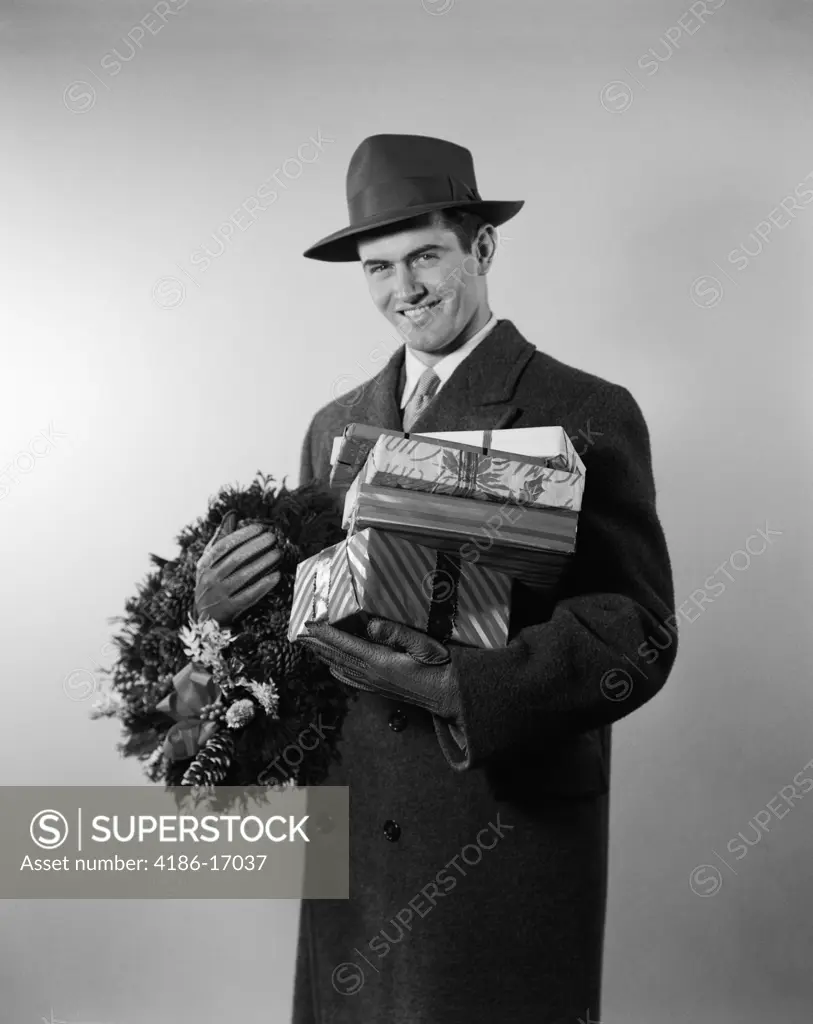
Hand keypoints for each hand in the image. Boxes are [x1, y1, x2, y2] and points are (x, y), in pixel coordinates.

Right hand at [195, 511, 281, 625]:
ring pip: (242, 576)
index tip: (261, 527)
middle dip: (255, 546)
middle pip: (234, 559)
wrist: (205, 618)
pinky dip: (262, 586)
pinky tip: (276, 576)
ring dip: (262, 563)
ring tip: (278, 553)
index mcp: (204, 564)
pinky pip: (248, 596)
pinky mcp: (229, 610)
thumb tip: (233, 513)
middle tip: (273, 537)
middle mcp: (209, 579)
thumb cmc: (212, 582)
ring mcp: (218, 595)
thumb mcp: (210, 562)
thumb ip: (221, 538)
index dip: (243, 535)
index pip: (223, 546)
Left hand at [297, 618, 461, 719]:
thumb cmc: (440, 667)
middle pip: (337, 657)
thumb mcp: (423, 645)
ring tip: (310, 646)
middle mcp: (372, 675)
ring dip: (324, 655)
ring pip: (341, 667)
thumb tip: (370, 624)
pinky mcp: (380, 689)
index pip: (345, 645)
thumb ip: (397, 634)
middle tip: (299, 633)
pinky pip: (351, 679)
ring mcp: (374, 684)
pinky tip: (334, 667)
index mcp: (379, 662)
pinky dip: (338, 670)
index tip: (309, 625)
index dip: (325, 634)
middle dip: (317, 644)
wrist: (449, 695)